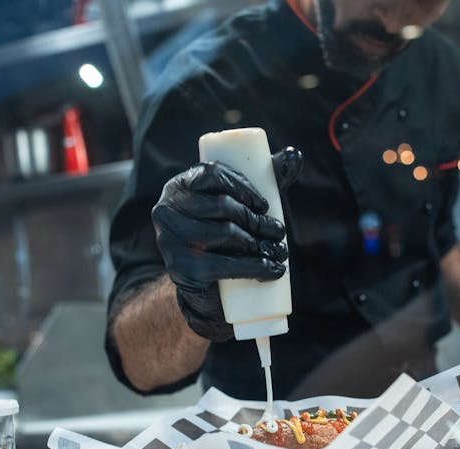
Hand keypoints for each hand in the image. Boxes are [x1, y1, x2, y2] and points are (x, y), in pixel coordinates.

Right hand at [152, 147, 302, 341]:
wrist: (201, 282)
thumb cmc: (222, 232)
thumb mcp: (240, 203)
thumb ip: (266, 177)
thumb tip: (294, 155)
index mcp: (178, 186)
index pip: (212, 174)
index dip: (243, 187)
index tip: (265, 206)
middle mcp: (165, 210)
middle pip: (221, 205)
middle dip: (256, 220)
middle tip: (278, 232)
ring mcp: (169, 240)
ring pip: (223, 233)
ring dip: (257, 243)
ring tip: (277, 251)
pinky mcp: (180, 269)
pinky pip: (222, 264)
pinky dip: (253, 267)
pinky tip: (272, 270)